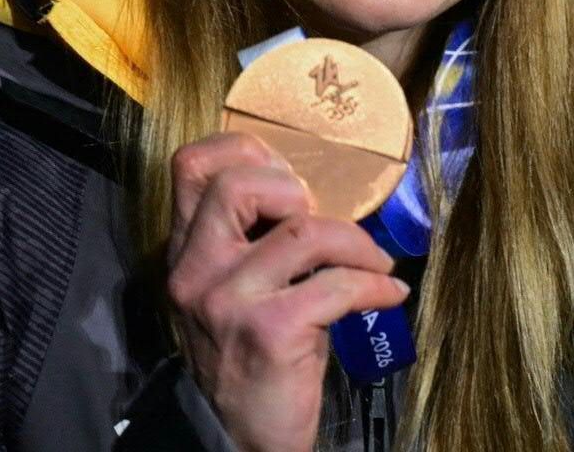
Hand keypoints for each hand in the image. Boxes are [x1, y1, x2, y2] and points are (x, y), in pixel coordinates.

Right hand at [165, 132, 409, 451]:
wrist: (243, 437)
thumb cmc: (252, 353)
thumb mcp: (238, 288)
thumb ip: (252, 237)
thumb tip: (313, 188)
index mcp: (185, 252)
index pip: (191, 166)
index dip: (245, 151)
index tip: (291, 176)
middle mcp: (196, 271)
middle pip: (240, 184)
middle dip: (298, 189)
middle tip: (328, 221)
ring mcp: (229, 301)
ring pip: (305, 230)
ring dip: (357, 243)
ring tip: (375, 262)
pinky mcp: (270, 331)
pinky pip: (337, 284)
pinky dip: (375, 285)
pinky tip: (389, 294)